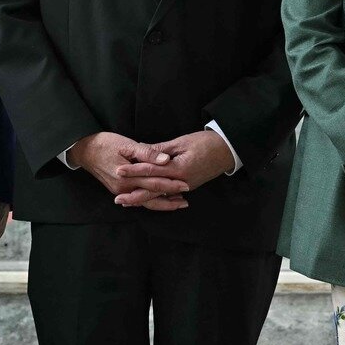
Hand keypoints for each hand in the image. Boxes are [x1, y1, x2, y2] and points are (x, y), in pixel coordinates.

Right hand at [67, 132, 189, 210]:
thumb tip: (166, 160)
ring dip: (162, 203)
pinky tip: (160, 200)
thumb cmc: (107, 144)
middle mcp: (124, 188)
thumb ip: (148, 153)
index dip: (171, 184)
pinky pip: (138, 199)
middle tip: (186, 199)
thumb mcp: (127, 144)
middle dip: (170, 197)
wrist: (85, 150)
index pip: (154, 182)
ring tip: (178, 203)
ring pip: (145, 202)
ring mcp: (121, 191)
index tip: (186, 184)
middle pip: (151, 195)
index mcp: (128, 176)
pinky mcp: (119, 190)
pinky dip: (150, 201)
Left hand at [112, 130, 233, 209]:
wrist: (228, 150)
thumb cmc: (206, 142)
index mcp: (180, 168)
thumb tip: (141, 150)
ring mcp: (185, 186)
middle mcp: (181, 181)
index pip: (152, 170)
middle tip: (117, 198)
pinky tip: (146, 200)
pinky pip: (169, 196)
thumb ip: (161, 150)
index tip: (119, 169)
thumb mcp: (182, 142)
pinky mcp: (188, 186)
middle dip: (134, 194)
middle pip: (154, 190)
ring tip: (127, 203)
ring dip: (143, 200)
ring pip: (160, 196)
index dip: (134, 170)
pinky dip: (156, 199)